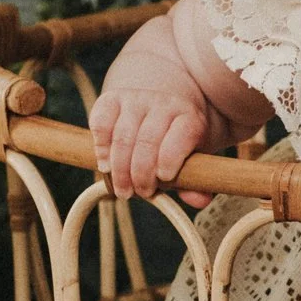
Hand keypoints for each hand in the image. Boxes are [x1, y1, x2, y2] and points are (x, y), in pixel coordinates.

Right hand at [88, 81, 215, 200]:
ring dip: (119, 169)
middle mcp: (162, 103)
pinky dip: (101, 149)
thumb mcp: (195, 157)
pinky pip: (100, 123)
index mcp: (189, 117)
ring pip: (122, 136)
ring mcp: (135, 99)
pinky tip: (106, 166)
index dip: (170, 160)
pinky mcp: (111, 99)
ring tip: (123, 190)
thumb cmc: (179, 140)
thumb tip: (200, 200)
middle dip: (141, 174)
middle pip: (147, 141)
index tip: (163, 179)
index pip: (180, 137)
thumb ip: (198, 181)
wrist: (165, 102)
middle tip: (140, 193)